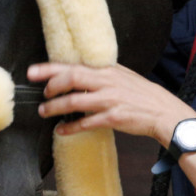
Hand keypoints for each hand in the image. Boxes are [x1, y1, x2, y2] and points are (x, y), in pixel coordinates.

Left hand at [28, 63, 194, 145]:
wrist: (162, 111)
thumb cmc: (141, 94)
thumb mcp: (122, 76)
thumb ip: (101, 74)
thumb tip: (78, 73)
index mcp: (107, 70)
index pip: (74, 65)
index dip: (50, 68)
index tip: (33, 71)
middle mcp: (106, 82)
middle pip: (71, 78)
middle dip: (51, 86)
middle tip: (42, 94)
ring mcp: (109, 99)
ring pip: (74, 101)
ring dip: (55, 107)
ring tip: (45, 112)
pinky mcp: (113, 117)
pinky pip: (85, 122)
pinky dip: (70, 127)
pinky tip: (60, 130)